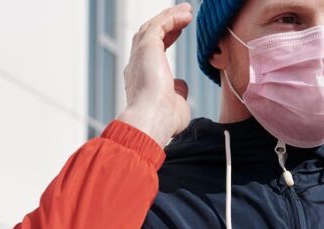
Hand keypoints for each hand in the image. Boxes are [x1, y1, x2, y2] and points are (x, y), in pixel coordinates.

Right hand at [117, 3, 192, 144]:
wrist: (151, 121)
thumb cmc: (163, 122)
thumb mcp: (176, 106)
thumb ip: (178, 93)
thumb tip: (181, 85)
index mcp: (141, 79)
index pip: (152, 52)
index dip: (166, 39)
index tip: (179, 32)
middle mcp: (136, 66)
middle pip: (149, 36)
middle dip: (166, 24)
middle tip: (183, 16)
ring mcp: (140, 56)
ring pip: (152, 27)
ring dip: (170, 17)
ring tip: (186, 10)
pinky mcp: (146, 48)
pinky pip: (159, 25)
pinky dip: (171, 17)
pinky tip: (185, 15)